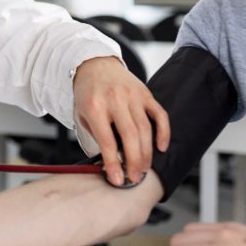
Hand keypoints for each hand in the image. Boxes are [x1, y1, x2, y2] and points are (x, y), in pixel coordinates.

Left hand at [73, 56, 169, 186]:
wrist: (94, 65)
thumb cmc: (88, 93)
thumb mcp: (82, 114)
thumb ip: (96, 136)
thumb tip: (110, 163)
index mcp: (95, 107)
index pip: (107, 141)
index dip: (114, 163)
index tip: (118, 180)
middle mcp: (114, 100)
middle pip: (130, 137)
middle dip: (134, 162)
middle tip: (134, 178)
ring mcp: (132, 96)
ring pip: (146, 130)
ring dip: (147, 154)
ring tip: (143, 169)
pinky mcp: (145, 93)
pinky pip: (160, 115)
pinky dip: (164, 133)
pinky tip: (161, 148)